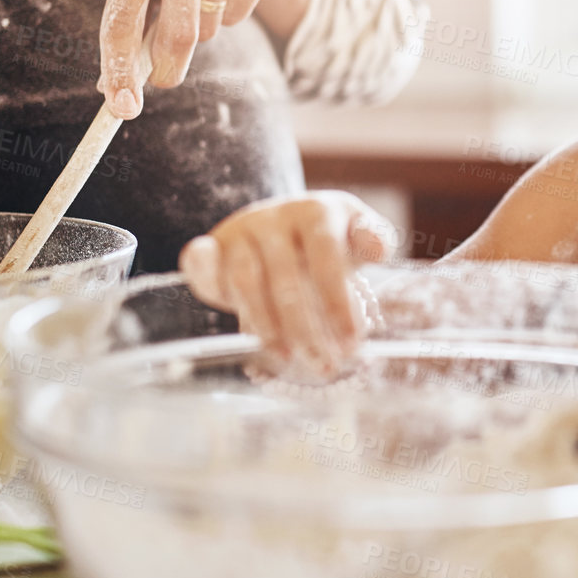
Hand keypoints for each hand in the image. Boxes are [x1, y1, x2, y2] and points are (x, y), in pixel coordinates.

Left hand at [98, 0, 277, 118]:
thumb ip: (126, 24)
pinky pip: (239, 14)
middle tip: (165, 79)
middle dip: (169, 69)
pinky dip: (229, 14)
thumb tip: (111, 90)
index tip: (121, 109)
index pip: (123, 17)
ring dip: (201, 29)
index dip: (119, 68)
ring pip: (210, 27)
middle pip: (179, 34)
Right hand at [179, 191, 395, 376]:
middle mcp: (273, 216)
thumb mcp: (355, 234)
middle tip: (324, 366)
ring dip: (265, 326)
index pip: (325, 256)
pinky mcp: (210, 246)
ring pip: (246, 281)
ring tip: (285, 360)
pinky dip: (205, 281)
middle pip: (285, 277)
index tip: (351, 343)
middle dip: (305, 329)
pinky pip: (200, 262)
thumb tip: (377, 250)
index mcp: (314, 211)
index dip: (337, 301)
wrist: (281, 223)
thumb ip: (373, 240)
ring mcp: (238, 231)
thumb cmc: (328, 239)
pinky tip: (223, 311)